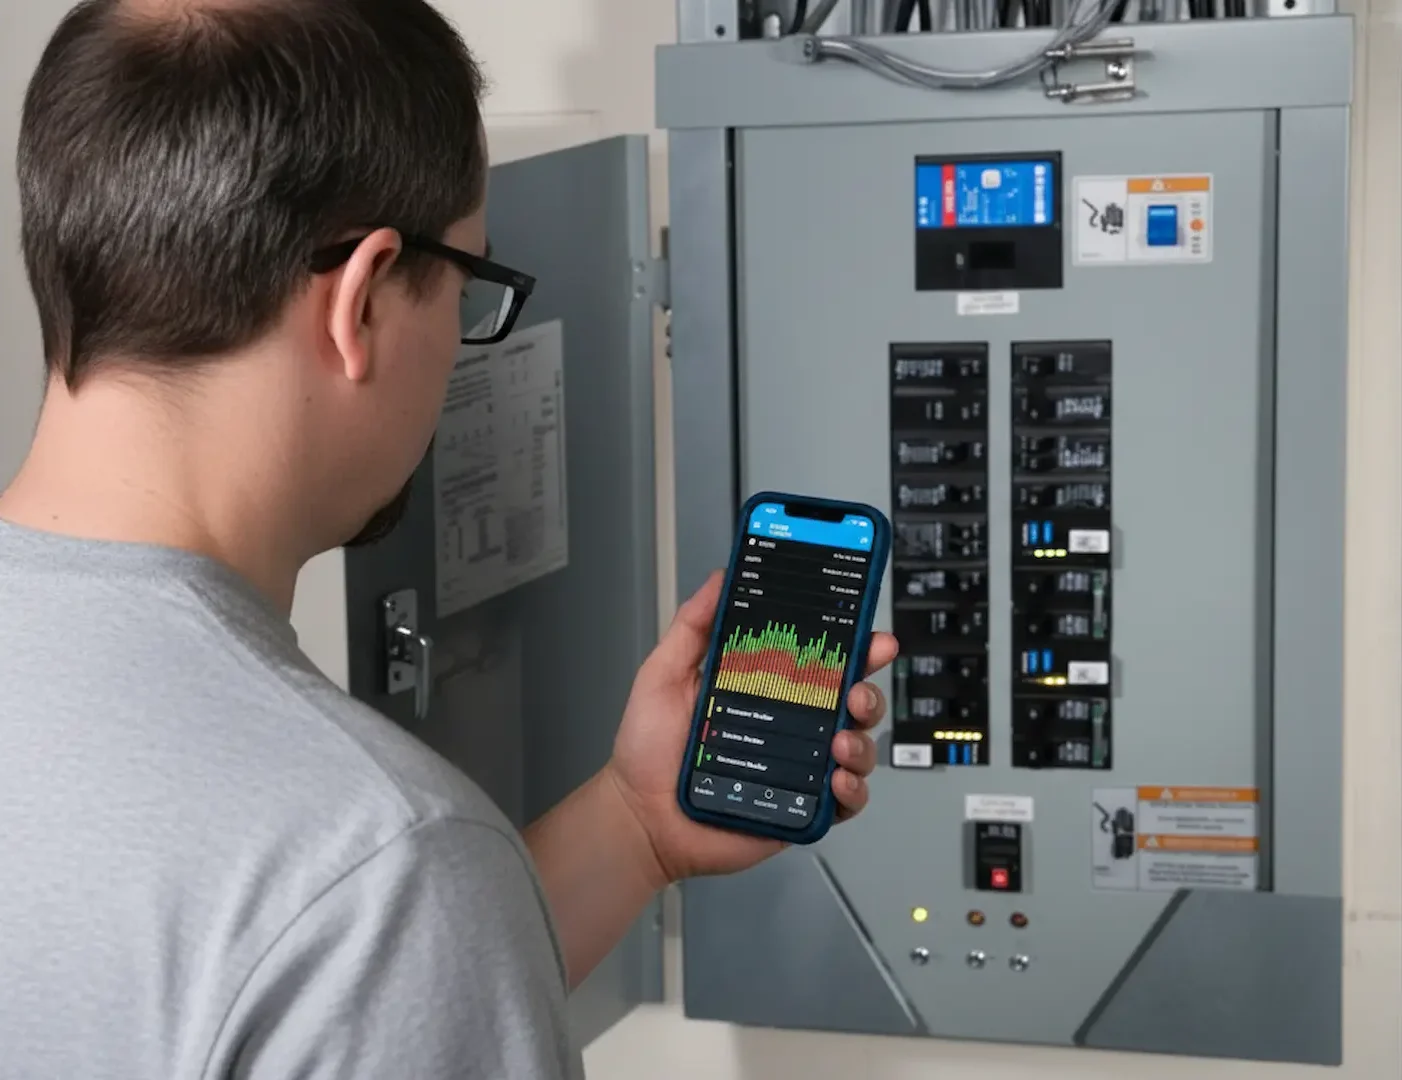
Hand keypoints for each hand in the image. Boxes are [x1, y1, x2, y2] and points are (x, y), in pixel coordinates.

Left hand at [604, 570, 898, 885]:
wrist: (639, 816)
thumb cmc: (648, 749)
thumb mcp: (663, 674)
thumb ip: (692, 626)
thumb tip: (720, 578)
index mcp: (767, 688)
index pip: (821, 661)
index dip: (853, 646)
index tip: (870, 634)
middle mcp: (791, 724)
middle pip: (852, 701)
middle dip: (868, 691)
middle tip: (855, 692)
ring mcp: (801, 767)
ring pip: (858, 747)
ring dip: (862, 741)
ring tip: (839, 742)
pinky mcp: (801, 807)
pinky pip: (846, 800)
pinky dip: (853, 790)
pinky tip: (837, 779)